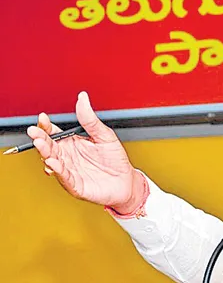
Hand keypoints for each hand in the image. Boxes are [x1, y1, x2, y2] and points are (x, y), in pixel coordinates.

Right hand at [27, 91, 144, 212]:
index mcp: (72, 143)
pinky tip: (53, 162)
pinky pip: (64, 177)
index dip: (46, 126)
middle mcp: (68, 156)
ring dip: (45, 153)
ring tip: (40, 144)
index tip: (42, 117)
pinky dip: (58, 170)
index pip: (54, 133)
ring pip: (53, 161)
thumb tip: (82, 98)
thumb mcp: (104, 135)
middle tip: (34, 131)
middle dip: (40, 138)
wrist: (127, 181)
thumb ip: (90, 119)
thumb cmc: (115, 160)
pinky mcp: (75, 185)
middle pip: (49, 146)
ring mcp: (70, 170)